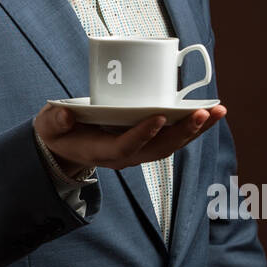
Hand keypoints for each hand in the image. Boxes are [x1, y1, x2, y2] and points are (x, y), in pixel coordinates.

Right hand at [33, 102, 226, 173]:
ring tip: (217, 110)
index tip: (160, 117)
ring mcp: (138, 150)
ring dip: (196, 129)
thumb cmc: (59, 133)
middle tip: (204, 112)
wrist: (66, 147)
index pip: (126, 146)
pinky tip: (208, 111)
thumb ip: (55, 121)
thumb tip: (66, 115)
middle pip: (159, 148)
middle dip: (183, 131)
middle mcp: (125, 155)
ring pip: (172, 144)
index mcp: (102, 151)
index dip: (143, 134)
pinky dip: (191, 126)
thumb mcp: (49, 126)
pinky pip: (173, 137)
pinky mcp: (146, 142)